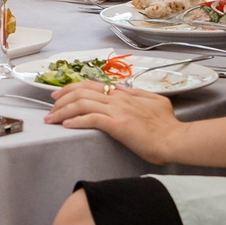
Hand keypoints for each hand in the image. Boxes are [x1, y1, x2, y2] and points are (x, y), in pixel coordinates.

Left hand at [44, 81, 185, 160]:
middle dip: (61, 99)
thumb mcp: (154, 101)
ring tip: (51, 119)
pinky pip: (91, 118)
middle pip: (82, 92)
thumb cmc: (167, 126)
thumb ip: (136, 93)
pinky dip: (76, 120)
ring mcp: (118, 111)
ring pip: (82, 104)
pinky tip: (66, 125)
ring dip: (63, 111)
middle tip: (50, 107)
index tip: (59, 94)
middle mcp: (118, 99)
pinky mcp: (118, 125)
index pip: (92, 85)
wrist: (175, 139)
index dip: (72, 88)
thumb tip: (120, 88)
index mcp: (124, 94)